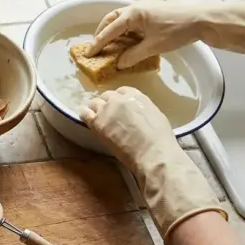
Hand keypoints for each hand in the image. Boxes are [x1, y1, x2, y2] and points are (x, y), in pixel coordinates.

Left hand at [80, 87, 225, 244]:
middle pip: (106, 97)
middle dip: (107, 104)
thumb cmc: (159, 138)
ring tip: (96, 117)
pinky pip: (85, 113)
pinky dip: (85, 114)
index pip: (121, 91)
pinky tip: (86, 118)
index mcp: (136, 95)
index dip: (118, 99)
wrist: (152, 153)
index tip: (118, 106)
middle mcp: (119, 99)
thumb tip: (136, 113)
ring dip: (95, 108)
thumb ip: (142, 109)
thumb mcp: (155, 115)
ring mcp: (106, 110)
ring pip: (94, 103)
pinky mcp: (97, 123)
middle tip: (108, 114)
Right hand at [85, 1, 203, 69]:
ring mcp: (143, 9)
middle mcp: (135, 8)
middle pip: (111, 20)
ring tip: (109, 46)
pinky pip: (131, 21)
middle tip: (97, 48)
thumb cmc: (177, 31)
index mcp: (133, 14)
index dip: (98, 44)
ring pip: (120, 20)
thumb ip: (133, 56)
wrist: (202, 20)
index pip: (109, 31)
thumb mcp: (153, 47)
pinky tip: (126, 42)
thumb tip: (119, 64)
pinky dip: (124, 31)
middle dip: (102, 33)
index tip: (88, 54)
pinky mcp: (151, 13)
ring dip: (113, 32)